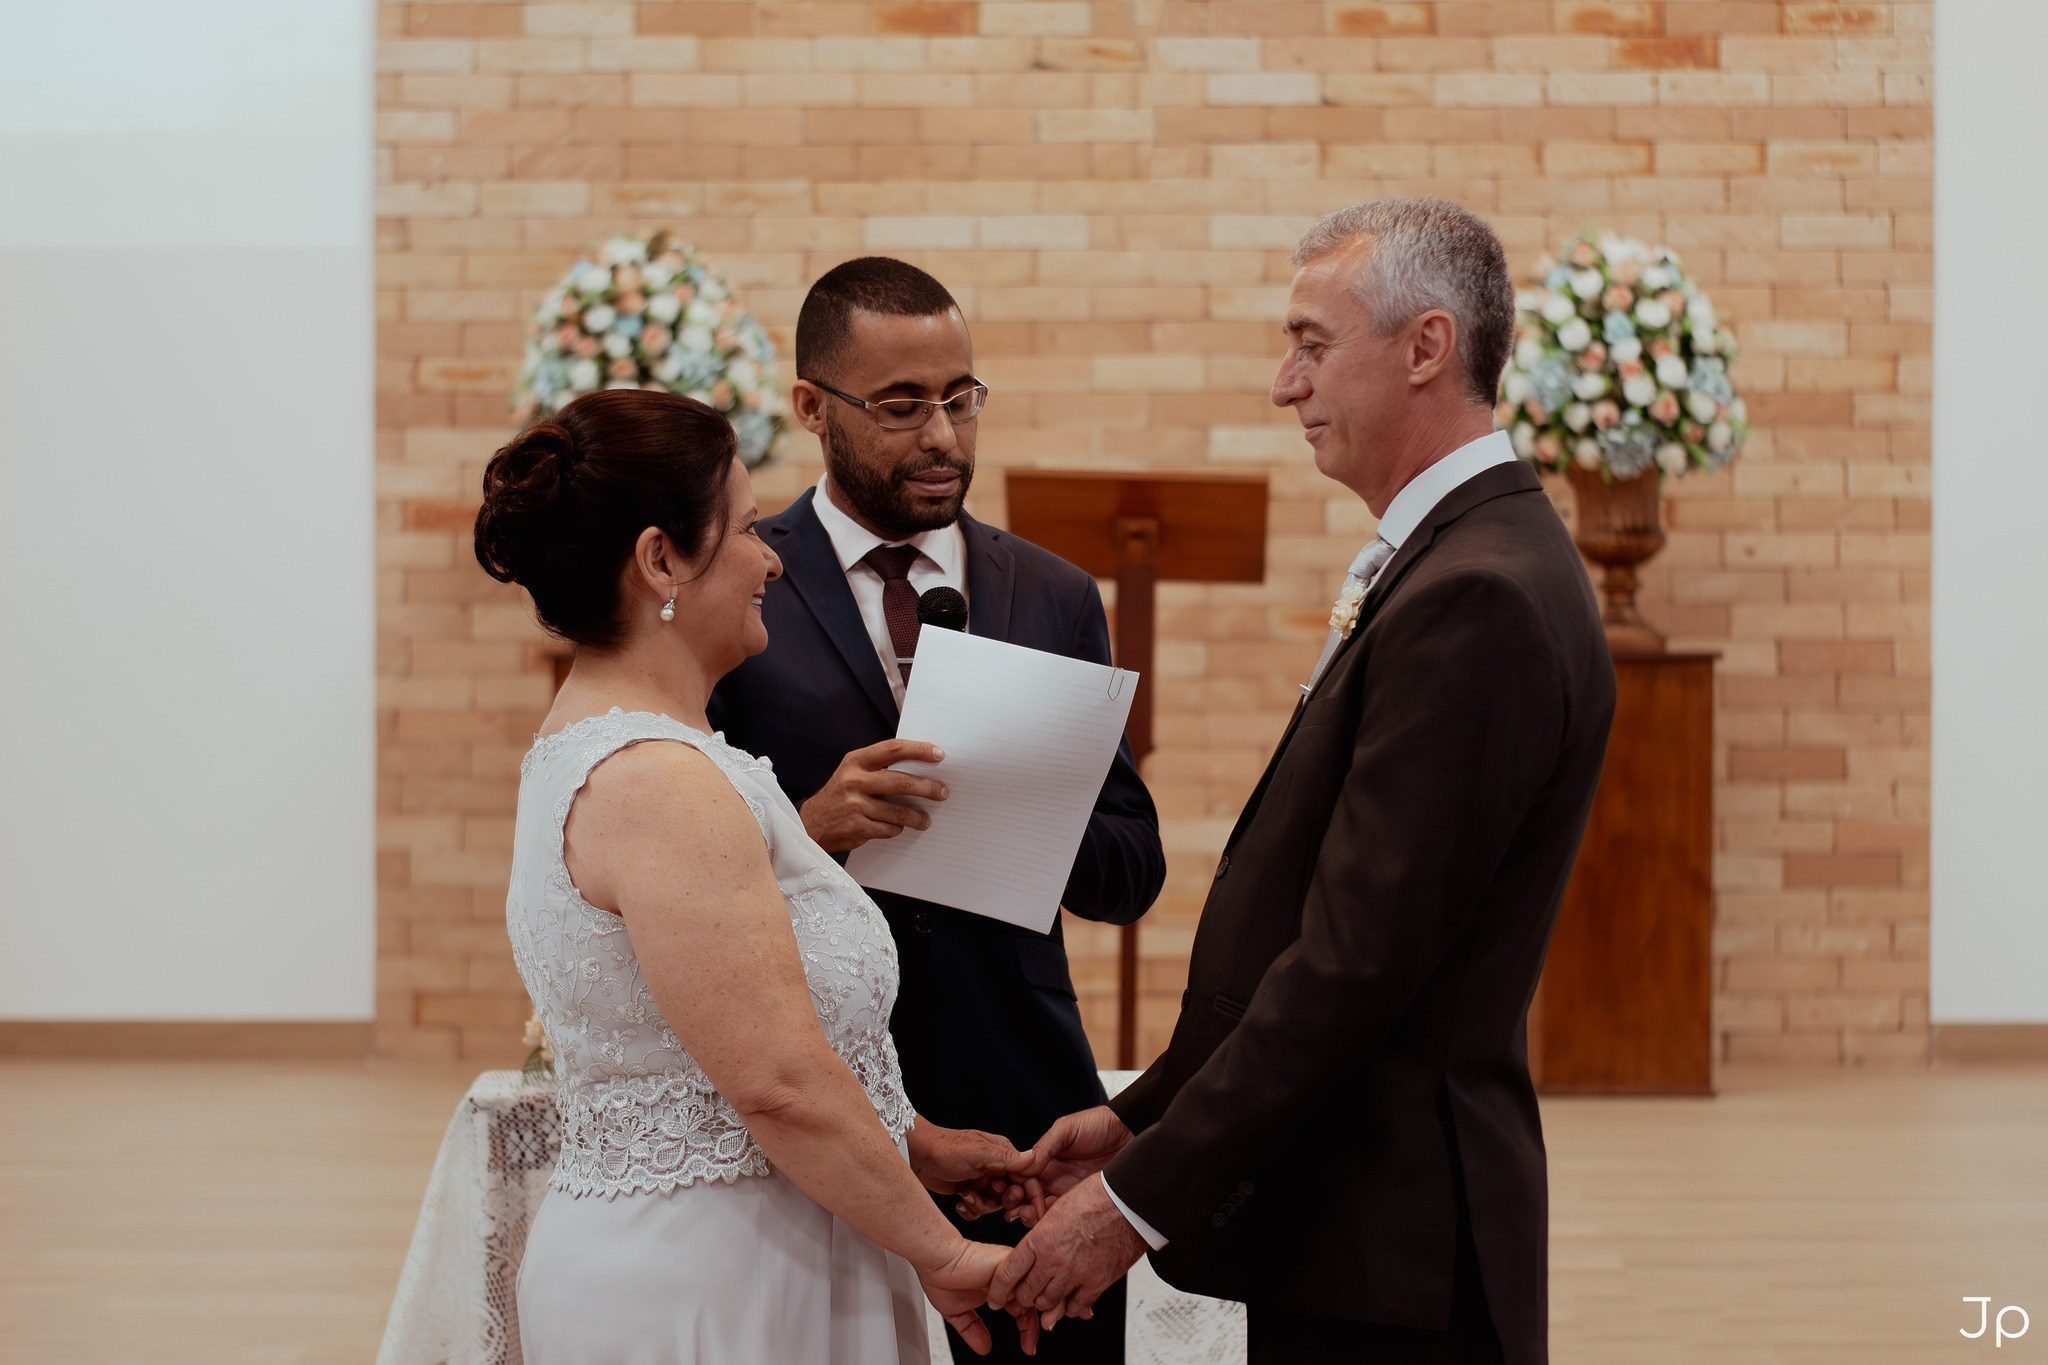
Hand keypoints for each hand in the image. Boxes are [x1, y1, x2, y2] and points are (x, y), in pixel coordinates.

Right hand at [798, 739, 947, 852]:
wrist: (810, 823)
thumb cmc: (840, 795)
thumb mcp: (853, 773)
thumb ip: (879, 769)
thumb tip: (921, 770)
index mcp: (856, 761)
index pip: (892, 749)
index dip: (918, 750)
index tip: (939, 754)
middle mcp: (854, 780)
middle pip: (901, 782)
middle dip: (927, 788)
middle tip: (942, 792)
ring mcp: (855, 804)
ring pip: (898, 811)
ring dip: (916, 817)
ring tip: (925, 820)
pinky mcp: (857, 827)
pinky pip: (888, 829)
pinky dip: (896, 829)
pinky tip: (897, 828)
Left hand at [907, 1122, 1043, 1222]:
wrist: (916, 1155)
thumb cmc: (944, 1147)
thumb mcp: (976, 1152)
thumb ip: (1005, 1157)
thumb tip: (1033, 1158)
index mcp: (1003, 1154)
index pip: (1027, 1177)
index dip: (1030, 1195)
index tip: (1028, 1211)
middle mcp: (996, 1167)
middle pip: (1015, 1194)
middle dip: (1004, 1202)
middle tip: (991, 1197)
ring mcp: (983, 1180)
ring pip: (996, 1205)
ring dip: (981, 1205)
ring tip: (966, 1195)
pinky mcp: (970, 1191)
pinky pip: (980, 1210)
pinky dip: (971, 1210)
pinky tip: (960, 1203)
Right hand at [920, 1240, 1039, 1357]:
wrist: (936, 1260)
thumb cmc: (943, 1277)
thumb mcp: (958, 1313)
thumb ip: (972, 1330)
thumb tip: (984, 1348)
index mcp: (1000, 1288)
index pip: (1024, 1308)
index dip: (1028, 1329)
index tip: (1027, 1347)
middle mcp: (1008, 1279)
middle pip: (1033, 1302)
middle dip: (1033, 1327)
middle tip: (1028, 1346)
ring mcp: (1010, 1270)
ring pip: (1033, 1292)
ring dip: (1030, 1314)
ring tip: (1023, 1331)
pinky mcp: (1008, 1263)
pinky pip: (1026, 1281)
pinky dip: (1021, 1298)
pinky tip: (1008, 1309)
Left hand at [988, 1173, 1146, 1328]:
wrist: (1128, 1202)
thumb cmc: (1095, 1197)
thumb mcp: (1056, 1210)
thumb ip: (1041, 1234)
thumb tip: (1034, 1254)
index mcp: (1039, 1239)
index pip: (1007, 1273)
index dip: (997, 1290)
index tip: (995, 1298)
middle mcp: (1053, 1261)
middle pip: (1026, 1294)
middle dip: (1022, 1297)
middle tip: (1024, 1295)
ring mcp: (1075, 1275)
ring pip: (1048, 1304)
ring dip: (1045, 1303)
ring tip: (1046, 1296)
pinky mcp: (1096, 1284)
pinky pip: (1074, 1307)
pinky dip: (1069, 1307)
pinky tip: (1069, 1300)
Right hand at [1008, 1105, 1131, 1226]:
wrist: (1131, 1133)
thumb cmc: (1099, 1125)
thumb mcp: (1067, 1129)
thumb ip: (1045, 1146)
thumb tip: (1023, 1165)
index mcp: (1045, 1160)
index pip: (1020, 1177)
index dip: (1012, 1186)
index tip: (1012, 1193)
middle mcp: (1053, 1179)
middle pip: (1027, 1198)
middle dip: (1018, 1206)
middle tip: (1018, 1210)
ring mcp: (1068, 1192)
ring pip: (1042, 1212)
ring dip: (1031, 1217)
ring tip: (1031, 1216)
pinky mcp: (1083, 1204)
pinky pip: (1063, 1218)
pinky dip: (1052, 1224)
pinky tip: (1049, 1224)